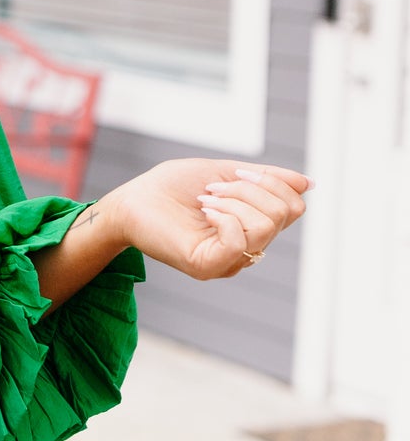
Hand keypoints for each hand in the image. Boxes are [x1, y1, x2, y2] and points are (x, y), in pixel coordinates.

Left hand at [109, 158, 310, 281]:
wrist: (133, 200)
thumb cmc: (174, 186)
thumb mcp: (227, 173)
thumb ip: (265, 179)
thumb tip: (308, 183)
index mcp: (253, 228)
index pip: (294, 208)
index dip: (272, 181)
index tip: (236, 173)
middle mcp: (247, 249)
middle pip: (284, 214)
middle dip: (250, 188)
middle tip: (213, 188)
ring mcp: (229, 262)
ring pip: (265, 226)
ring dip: (234, 200)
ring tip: (205, 200)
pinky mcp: (208, 267)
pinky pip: (239, 241)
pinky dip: (224, 216)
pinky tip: (203, 212)